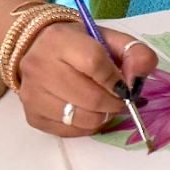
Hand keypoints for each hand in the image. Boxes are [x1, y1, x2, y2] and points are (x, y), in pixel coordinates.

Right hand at [15, 22, 158, 136]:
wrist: (36, 48)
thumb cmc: (78, 44)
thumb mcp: (108, 38)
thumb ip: (134, 52)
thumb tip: (138, 80)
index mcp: (58, 39)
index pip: (94, 63)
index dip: (116, 80)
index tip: (124, 85)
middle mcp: (39, 65)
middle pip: (90, 97)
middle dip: (114, 103)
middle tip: (120, 99)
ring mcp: (32, 92)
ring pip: (81, 118)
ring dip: (102, 116)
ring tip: (104, 104)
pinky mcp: (31, 114)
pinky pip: (69, 131)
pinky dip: (85, 126)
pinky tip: (86, 111)